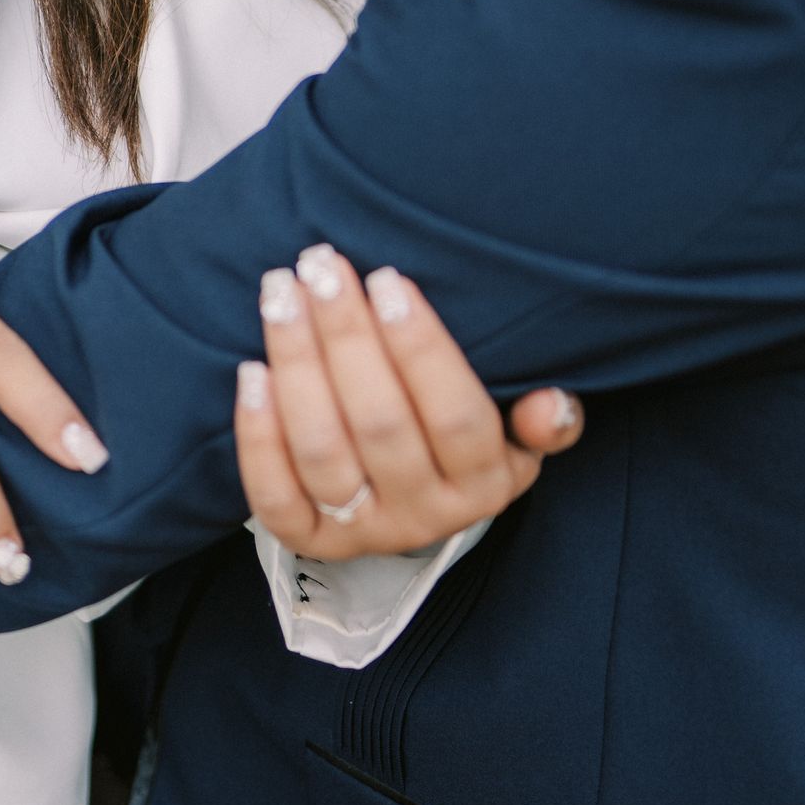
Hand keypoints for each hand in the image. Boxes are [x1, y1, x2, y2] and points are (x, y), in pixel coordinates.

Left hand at [235, 243, 581, 558]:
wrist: (420, 502)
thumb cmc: (466, 437)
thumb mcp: (519, 431)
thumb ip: (543, 419)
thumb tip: (552, 404)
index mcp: (485, 484)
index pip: (455, 415)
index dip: (420, 347)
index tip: (387, 278)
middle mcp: (425, 515)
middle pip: (380, 424)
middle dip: (346, 335)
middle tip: (322, 264)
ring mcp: (365, 532)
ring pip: (323, 452)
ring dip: (296, 365)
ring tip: (281, 295)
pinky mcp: (312, 540)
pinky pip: (276, 497)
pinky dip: (259, 435)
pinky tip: (252, 371)